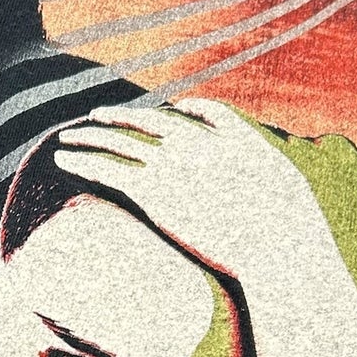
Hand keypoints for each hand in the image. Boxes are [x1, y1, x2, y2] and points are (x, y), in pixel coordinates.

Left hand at [54, 96, 356, 356]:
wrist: (275, 244)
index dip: (180, 112)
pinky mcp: (151, 191)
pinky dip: (83, 161)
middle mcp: (199, 140)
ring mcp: (173, 163)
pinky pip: (107, 168)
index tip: (166, 112)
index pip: (201, 112)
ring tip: (68, 136)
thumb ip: (276, 189)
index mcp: (233, 134)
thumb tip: (286, 209)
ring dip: (90, 136)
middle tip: (98, 116)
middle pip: (149, 120)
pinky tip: (64, 160)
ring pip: (119, 140)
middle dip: (122, 117)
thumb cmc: (292, 232)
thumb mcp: (293, 197)